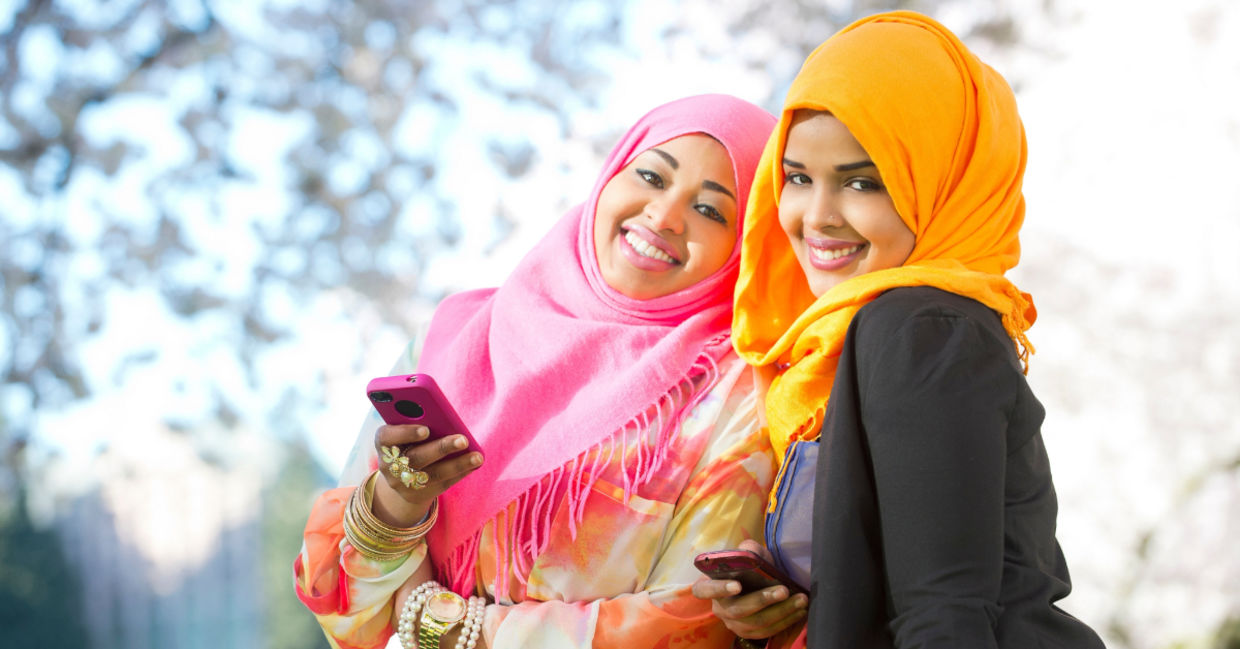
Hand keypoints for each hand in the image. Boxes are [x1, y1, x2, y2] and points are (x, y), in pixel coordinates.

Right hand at [371, 424, 483, 527]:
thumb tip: (446, 420)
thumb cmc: (407, 440)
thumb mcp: (406, 430)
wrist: (398, 474)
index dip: (405, 433)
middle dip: (441, 448)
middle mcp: (389, 465)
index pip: (386, 436)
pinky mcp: (417, 495)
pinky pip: (441, 484)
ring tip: (477, 456)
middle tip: (463, 439)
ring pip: (432, 474)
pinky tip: (474, 464)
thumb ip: (417, 422)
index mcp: (383, 442)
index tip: (426, 429)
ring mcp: (402, 483)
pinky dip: (460, 473)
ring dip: (457, 464)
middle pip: (415, 457)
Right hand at [691, 540, 807, 639]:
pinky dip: (785, 621)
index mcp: (708, 585)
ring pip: (756, 623)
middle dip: (763, 600)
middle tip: (784, 590)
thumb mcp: (746, 553)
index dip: (719, 589)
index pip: (704, 590)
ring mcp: (733, 624)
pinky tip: (799, 610)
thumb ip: (748, 550)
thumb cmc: (746, 566)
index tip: (737, 585)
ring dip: (781, 611)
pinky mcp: (748, 632)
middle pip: (739, 609)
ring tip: (801, 599)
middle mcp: (719, 608)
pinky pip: (767, 631)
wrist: (754, 582)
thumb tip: (751, 553)